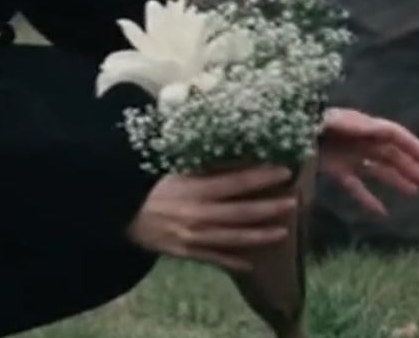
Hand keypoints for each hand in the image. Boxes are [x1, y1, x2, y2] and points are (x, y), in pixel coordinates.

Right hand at [125, 164, 299, 273]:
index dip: (260, 177)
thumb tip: (236, 160)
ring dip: (261, 234)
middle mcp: (198, 213)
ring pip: (234, 237)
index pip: (235, 182)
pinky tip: (253, 260)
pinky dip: (235, 259)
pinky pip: (216, 258)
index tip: (283, 170)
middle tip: (294, 201)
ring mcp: (195, 236)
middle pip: (241, 212)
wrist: (124, 214)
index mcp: (195, 188)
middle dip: (269, 207)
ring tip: (283, 230)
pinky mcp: (188, 252)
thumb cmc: (153, 186)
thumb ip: (205, 170)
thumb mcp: (178, 171)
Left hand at [318, 107, 418, 216]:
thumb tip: (387, 132)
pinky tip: (382, 212)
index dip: (411, 144)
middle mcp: (358, 140)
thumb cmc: (311, 122)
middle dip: (407, 165)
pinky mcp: (335, 169)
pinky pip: (356, 186)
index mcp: (361, 125)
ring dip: (395, 179)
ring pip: (377, 169)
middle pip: (388, 153)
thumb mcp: (337, 120)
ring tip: (414, 192)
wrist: (286, 130)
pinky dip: (368, 198)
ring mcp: (347, 155)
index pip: (392, 133)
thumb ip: (362, 126)